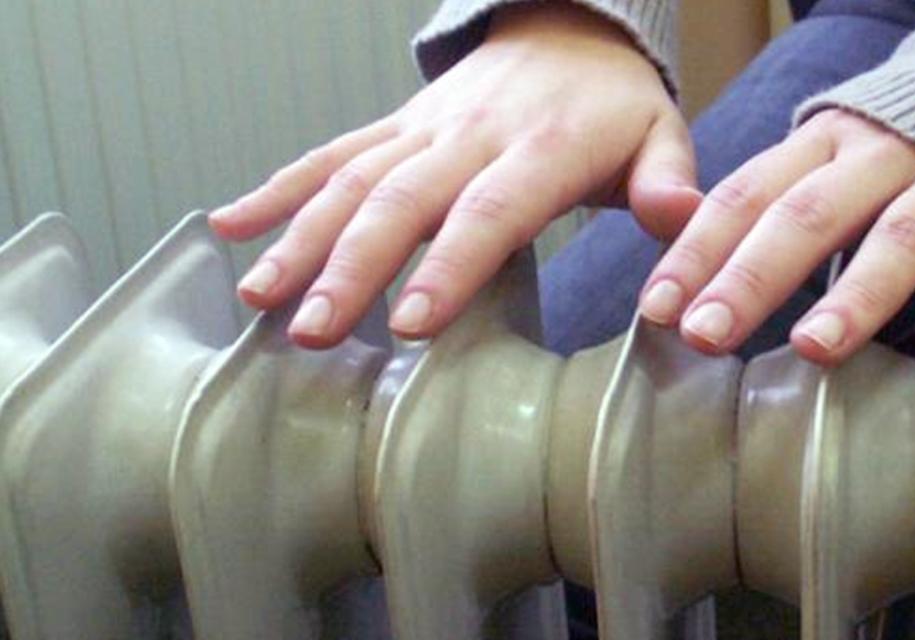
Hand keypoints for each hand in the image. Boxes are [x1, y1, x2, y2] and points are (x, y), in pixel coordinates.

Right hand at [210, 3, 700, 347]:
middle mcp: (471, 136)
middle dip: (352, 267)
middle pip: (401, 201)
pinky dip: (277, 188)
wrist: (568, 28)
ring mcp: (424, 129)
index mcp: (542, 149)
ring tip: (258, 296)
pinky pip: (331, 152)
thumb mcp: (659, 135)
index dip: (448, 265)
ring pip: (351, 180)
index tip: (410, 324)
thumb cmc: (614, 103)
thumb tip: (679, 222)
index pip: (489, 211)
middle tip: (313, 330)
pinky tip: (230, 225)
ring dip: (300, 237)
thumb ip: (666, 182)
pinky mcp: (396, 126)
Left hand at [638, 109, 914, 364]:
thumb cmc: (897, 147)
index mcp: (821, 144)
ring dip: (855, 295)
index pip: (747, 195)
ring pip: (900, 237)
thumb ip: (766, 200)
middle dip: (752, 278)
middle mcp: (879, 157)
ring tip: (814, 348)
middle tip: (705, 336)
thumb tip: (681, 257)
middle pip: (808, 215)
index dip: (697, 250)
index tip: (656, 309)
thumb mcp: (824, 156)